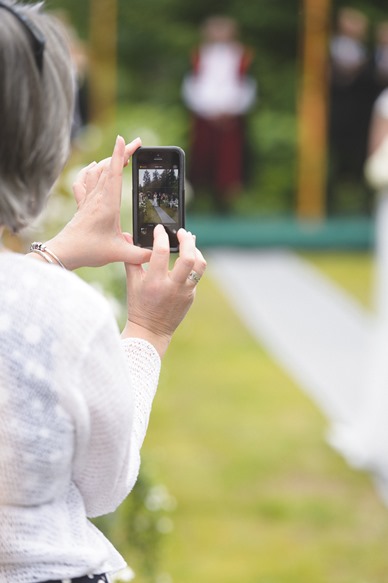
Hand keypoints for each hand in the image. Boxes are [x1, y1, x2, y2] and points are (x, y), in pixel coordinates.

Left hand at [44, 136, 151, 269]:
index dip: (120, 155)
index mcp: (107, 205)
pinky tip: (93, 166)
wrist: (65, 253)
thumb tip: (158, 252)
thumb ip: (141, 254)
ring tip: (121, 154)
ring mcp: (88, 200)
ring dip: (109, 160)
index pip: (114, 174)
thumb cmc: (90, 251)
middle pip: (109, 168)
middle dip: (123, 153)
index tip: (125, 139)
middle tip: (136, 144)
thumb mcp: (119, 254)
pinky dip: (89, 170)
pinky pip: (83, 181)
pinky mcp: (82, 205)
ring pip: (97, 171)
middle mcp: (97, 198)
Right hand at [122, 225, 206, 356]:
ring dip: (196, 251)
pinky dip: (192, 264)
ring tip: (189, 243)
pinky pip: (196, 276)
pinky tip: (186, 259)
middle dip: (187, 240)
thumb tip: (128, 236)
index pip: (160, 252)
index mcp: (154, 282)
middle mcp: (172, 287)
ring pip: (199, 266)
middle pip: (188, 258)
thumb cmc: (139, 305)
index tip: (160, 229)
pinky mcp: (191, 296)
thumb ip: (132, 258)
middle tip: (183, 232)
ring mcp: (185, 293)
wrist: (151, 330)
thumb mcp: (132, 282)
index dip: (161, 236)